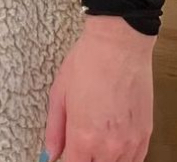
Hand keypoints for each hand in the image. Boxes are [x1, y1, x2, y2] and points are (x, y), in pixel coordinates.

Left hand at [42, 16, 153, 161]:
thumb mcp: (59, 93)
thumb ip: (54, 128)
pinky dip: (123, 157)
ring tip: (96, 139)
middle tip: (79, 143)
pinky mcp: (145, 136)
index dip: (66, 160)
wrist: (119, 46)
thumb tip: (50, 152)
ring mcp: (130, 143)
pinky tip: (114, 142)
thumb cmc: (89, 62)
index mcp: (84, 137)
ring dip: (104, 159)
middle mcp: (109, 146)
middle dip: (85, 158)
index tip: (65, 154)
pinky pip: (135, 160)